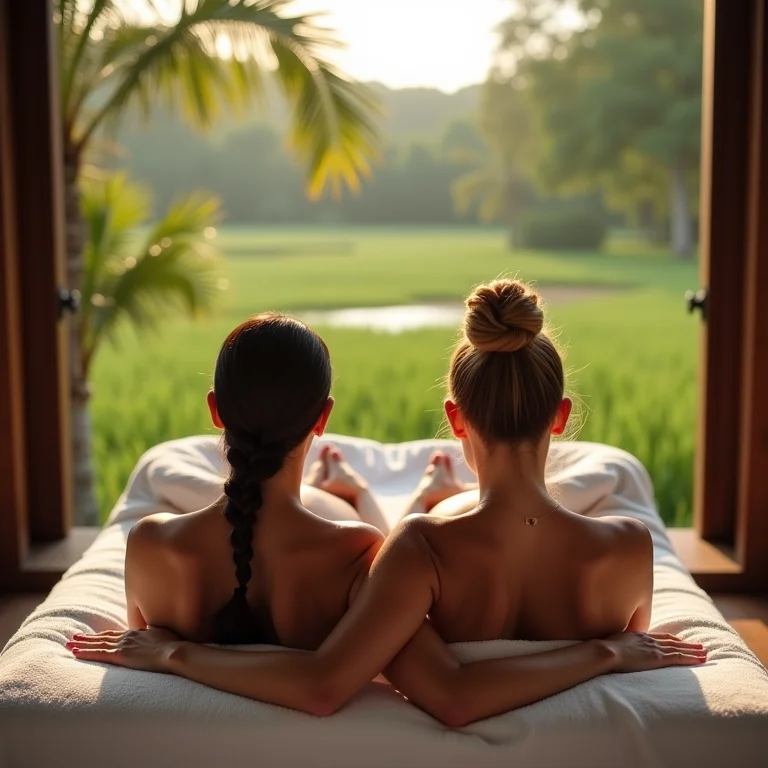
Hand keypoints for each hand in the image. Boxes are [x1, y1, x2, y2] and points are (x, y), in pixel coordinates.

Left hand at [67, 627, 183, 672]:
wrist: (174, 651)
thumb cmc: (173, 645)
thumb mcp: (164, 635)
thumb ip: (155, 633)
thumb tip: (154, 631)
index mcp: (138, 632)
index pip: (116, 634)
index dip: (104, 634)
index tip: (94, 635)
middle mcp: (128, 636)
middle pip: (104, 636)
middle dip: (88, 637)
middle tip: (74, 637)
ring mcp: (123, 645)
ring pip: (97, 643)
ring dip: (82, 643)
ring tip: (69, 643)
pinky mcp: (120, 655)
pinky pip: (98, 653)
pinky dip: (85, 652)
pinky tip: (74, 652)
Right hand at [600, 632, 706, 672]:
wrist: (604, 651)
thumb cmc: (602, 650)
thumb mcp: (609, 644)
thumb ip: (616, 646)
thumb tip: (610, 650)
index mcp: (637, 636)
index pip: (658, 637)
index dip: (670, 639)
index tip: (678, 641)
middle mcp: (648, 639)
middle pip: (672, 640)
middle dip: (686, 643)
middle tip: (699, 645)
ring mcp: (654, 648)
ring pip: (679, 648)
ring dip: (693, 650)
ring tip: (705, 652)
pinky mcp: (658, 658)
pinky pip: (680, 657)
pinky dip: (692, 658)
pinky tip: (701, 659)